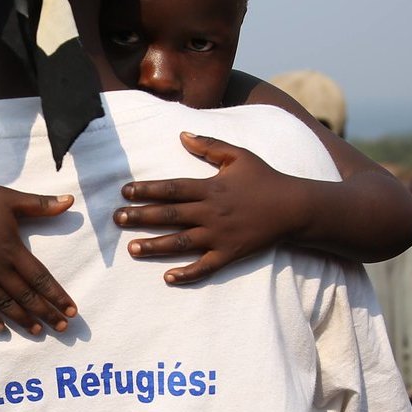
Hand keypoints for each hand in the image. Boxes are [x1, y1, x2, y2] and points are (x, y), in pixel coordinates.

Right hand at [0, 182, 76, 334]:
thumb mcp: (11, 199)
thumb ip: (42, 204)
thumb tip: (70, 200)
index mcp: (12, 249)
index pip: (41, 279)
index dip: (57, 296)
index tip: (72, 310)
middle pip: (27, 297)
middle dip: (47, 313)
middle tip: (63, 327)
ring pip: (4, 304)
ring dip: (23, 319)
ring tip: (38, 331)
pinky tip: (0, 328)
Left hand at [113, 131, 301, 283]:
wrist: (294, 207)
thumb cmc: (265, 179)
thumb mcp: (239, 155)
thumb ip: (209, 145)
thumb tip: (182, 134)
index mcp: (210, 188)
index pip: (171, 189)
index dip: (147, 190)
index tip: (124, 192)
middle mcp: (211, 212)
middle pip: (169, 215)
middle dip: (141, 217)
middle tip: (116, 219)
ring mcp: (220, 235)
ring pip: (181, 242)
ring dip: (155, 246)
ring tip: (132, 249)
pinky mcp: (230, 253)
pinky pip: (206, 266)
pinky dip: (188, 273)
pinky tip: (168, 278)